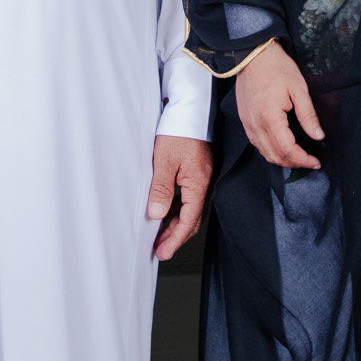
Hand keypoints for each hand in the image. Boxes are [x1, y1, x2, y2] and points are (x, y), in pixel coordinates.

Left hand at [148, 135, 213, 259]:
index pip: (188, 221)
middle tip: (161, 250)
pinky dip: (178, 209)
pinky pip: (188, 197)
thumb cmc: (179, 130)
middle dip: (176, 237)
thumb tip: (157, 215)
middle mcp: (203, 183)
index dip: (175, 239)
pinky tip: (166, 212)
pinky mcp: (196, 171)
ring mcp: (201, 177)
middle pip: (192, 219)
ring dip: (176, 224)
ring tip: (160, 235)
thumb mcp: (165, 162)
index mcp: (198, 184)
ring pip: (190, 209)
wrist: (190, 108)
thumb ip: (161, 190)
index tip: (164, 252)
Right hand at [234, 43, 324, 170]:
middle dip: (294, 163)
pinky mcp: (244, 120)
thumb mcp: (299, 89)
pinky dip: (270, 151)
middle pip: (274, 156)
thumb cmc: (276, 68)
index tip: (316, 161)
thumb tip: (318, 135)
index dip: (303, 159)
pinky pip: (257, 143)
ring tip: (297, 157)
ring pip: (264, 153)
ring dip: (281, 159)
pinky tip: (281, 147)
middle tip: (309, 161)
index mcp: (270, 117)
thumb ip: (308, 115)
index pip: (287, 149)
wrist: (254, 54)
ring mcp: (248, 123)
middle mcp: (255, 124)